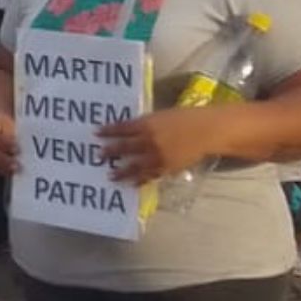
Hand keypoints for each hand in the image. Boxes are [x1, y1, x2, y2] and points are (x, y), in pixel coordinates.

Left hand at [94, 107, 217, 187]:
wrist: (204, 131)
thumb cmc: (183, 119)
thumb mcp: (159, 116)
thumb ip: (144, 124)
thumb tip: (128, 131)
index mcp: (146, 124)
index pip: (122, 128)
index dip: (109, 131)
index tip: (96, 133)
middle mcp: (149, 140)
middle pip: (125, 147)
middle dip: (110, 151)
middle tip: (98, 155)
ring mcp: (158, 156)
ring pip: (135, 166)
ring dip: (122, 171)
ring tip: (110, 175)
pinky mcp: (167, 168)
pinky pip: (150, 176)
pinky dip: (140, 180)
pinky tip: (132, 183)